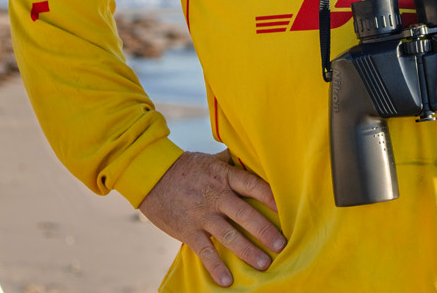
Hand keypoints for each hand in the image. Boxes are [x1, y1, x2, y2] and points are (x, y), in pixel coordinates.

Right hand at [136, 150, 285, 286]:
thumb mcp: (210, 161)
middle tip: (282, 245)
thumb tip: (254, 156)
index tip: (287, 209)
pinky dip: (216, 266)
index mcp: (223, 176)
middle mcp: (215, 195)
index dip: (270, 197)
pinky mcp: (188, 230)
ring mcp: (201, 214)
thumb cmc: (185, 168)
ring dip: (248, 251)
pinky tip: (227, 280)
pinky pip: (204, 251)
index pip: (252, 185)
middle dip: (265, 230)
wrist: (150, 175)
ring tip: (265, 264)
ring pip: (229, 235)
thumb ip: (232, 163)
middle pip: (245, 213)